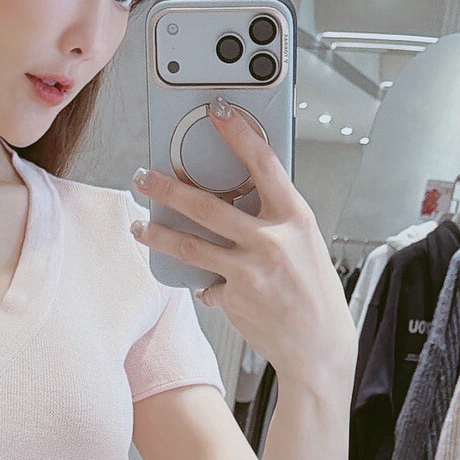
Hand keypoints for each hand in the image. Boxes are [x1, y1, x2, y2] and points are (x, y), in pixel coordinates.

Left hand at [131, 100, 355, 393]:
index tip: (218, 111)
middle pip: (206, 206)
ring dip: (157, 235)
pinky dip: (208, 284)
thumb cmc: (315, 292)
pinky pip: (206, 284)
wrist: (319, 347)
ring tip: (140, 227)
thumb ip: (274, 219)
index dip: (239, 133)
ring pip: (188, 246)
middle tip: (144, 177)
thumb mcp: (305, 243)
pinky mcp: (233, 299)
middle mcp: (271, 242)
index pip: (264, 164)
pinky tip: (217, 288)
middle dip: (166, 189)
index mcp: (296, 219)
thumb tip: (236, 198)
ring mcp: (249, 272)